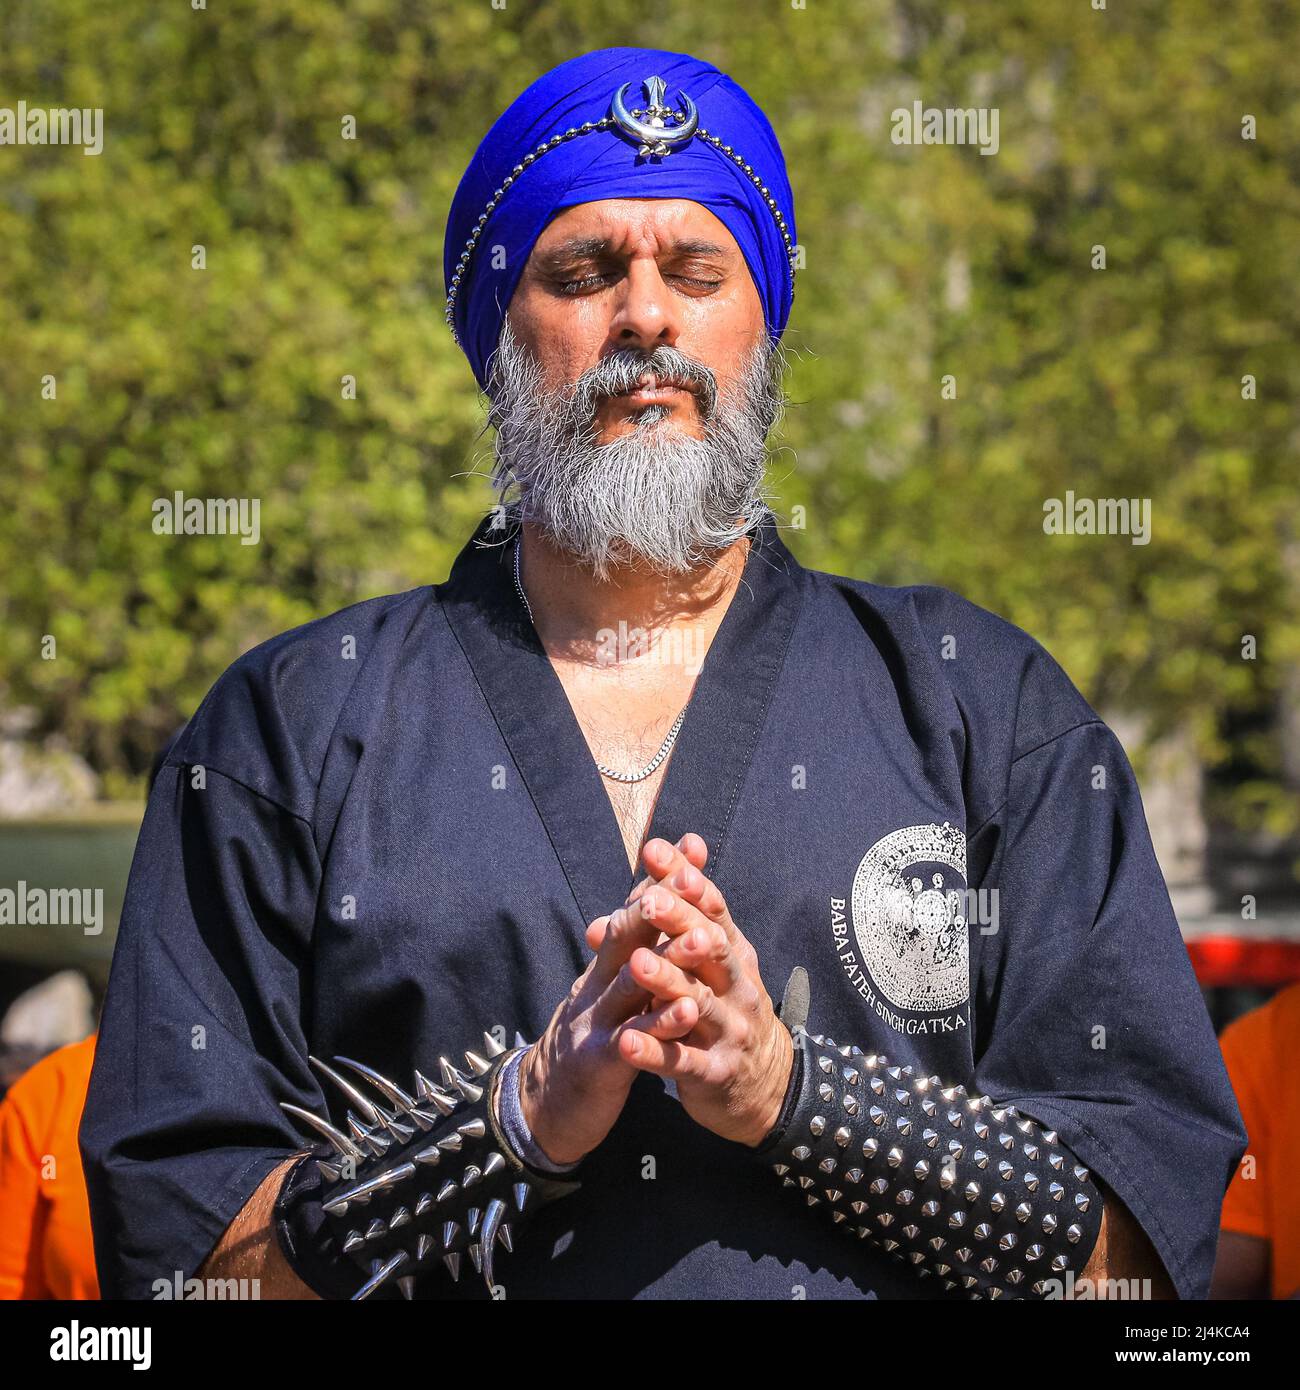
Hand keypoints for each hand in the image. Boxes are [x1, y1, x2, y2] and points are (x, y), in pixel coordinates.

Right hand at [519, 836, 710, 1164]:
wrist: (544, 1109)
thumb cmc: (588, 1043)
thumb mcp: (606, 993)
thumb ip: (629, 954)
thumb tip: (652, 905)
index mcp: (604, 966)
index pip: (633, 912)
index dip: (661, 879)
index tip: (690, 845)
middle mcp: (596, 984)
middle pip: (626, 934)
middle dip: (659, 903)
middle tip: (691, 875)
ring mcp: (595, 1021)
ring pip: (632, 982)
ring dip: (668, 958)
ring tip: (703, 938)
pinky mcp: (598, 1062)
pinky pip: (632, 1039)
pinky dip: (660, 1023)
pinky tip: (687, 1009)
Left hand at [587, 837, 793, 1147]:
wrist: (764, 1086)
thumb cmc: (725, 1009)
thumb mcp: (711, 962)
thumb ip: (685, 916)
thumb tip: (658, 865)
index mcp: (732, 954)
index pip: (712, 909)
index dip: (686, 880)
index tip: (656, 851)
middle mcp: (736, 986)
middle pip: (711, 948)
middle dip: (681, 923)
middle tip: (649, 901)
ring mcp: (729, 1030)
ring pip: (698, 1002)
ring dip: (668, 982)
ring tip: (636, 963)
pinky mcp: (715, 1072)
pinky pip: (683, 1061)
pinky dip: (655, 1052)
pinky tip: (627, 1042)